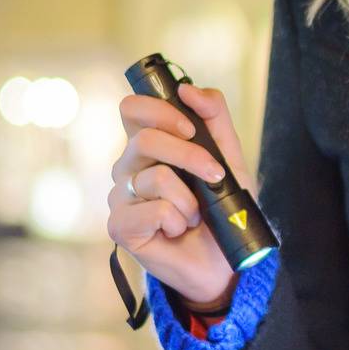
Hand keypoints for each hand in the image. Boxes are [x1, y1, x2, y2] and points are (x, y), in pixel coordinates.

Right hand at [107, 83, 249, 313]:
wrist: (225, 261)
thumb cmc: (222, 209)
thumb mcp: (228, 158)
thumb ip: (214, 118)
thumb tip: (187, 89)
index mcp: (148, 146)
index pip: (132, 109)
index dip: (160, 110)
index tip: (190, 129)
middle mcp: (128, 168)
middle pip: (146, 139)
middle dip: (191, 156)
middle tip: (214, 176)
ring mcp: (120, 197)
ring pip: (155, 177)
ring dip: (190, 199)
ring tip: (195, 215)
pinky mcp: (120, 227)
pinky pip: (152, 210)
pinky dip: (176, 220)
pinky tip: (177, 231)